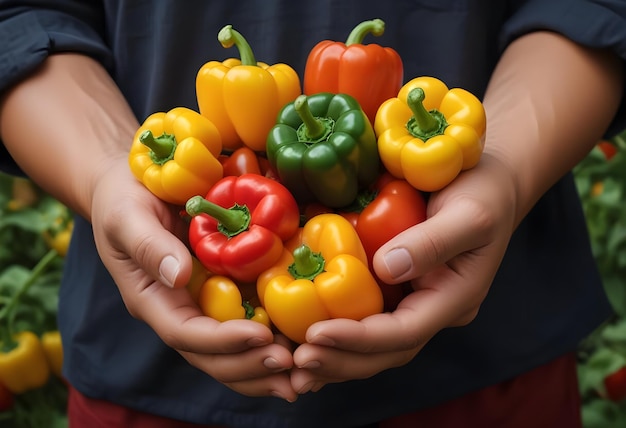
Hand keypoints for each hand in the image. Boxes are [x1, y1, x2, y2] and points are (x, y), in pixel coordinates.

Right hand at [89, 158, 297, 400]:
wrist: (134, 188)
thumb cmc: (124, 199)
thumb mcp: (127, 215)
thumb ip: (148, 245)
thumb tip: (179, 276)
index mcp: (153, 300)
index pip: (186, 334)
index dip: (223, 342)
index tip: (261, 336)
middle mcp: (179, 311)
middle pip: (212, 356)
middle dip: (249, 364)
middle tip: (290, 363)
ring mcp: (203, 305)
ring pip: (231, 351)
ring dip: (264, 364)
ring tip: (302, 367)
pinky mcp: (225, 291)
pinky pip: (247, 322)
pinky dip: (273, 338)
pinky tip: (301, 339)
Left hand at [290, 154, 516, 393]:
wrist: (490, 183)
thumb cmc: (484, 194)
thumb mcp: (470, 213)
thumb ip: (433, 242)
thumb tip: (385, 269)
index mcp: (454, 299)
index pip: (404, 333)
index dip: (360, 340)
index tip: (317, 335)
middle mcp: (431, 309)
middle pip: (385, 352)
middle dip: (341, 360)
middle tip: (296, 362)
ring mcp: (414, 300)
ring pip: (373, 345)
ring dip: (334, 357)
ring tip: (293, 364)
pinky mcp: (396, 287)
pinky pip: (365, 317)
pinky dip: (336, 333)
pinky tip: (305, 339)